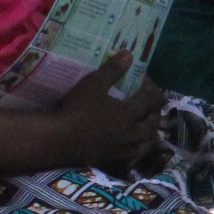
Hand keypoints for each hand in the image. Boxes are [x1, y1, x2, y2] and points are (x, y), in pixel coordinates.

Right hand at [50, 48, 165, 167]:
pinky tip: (131, 144)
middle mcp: (132, 132)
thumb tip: (130, 54)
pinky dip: (137, 147)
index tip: (146, 82)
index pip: (152, 100)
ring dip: (149, 131)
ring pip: (146, 141)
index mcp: (130, 113)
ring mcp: (124, 148)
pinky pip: (133, 155)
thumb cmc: (76, 110)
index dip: (153, 89)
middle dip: (154, 111)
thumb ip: (113, 69)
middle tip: (149, 103)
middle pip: (153, 122)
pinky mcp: (114, 159)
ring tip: (144, 123)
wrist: (59, 141)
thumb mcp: (94, 84)